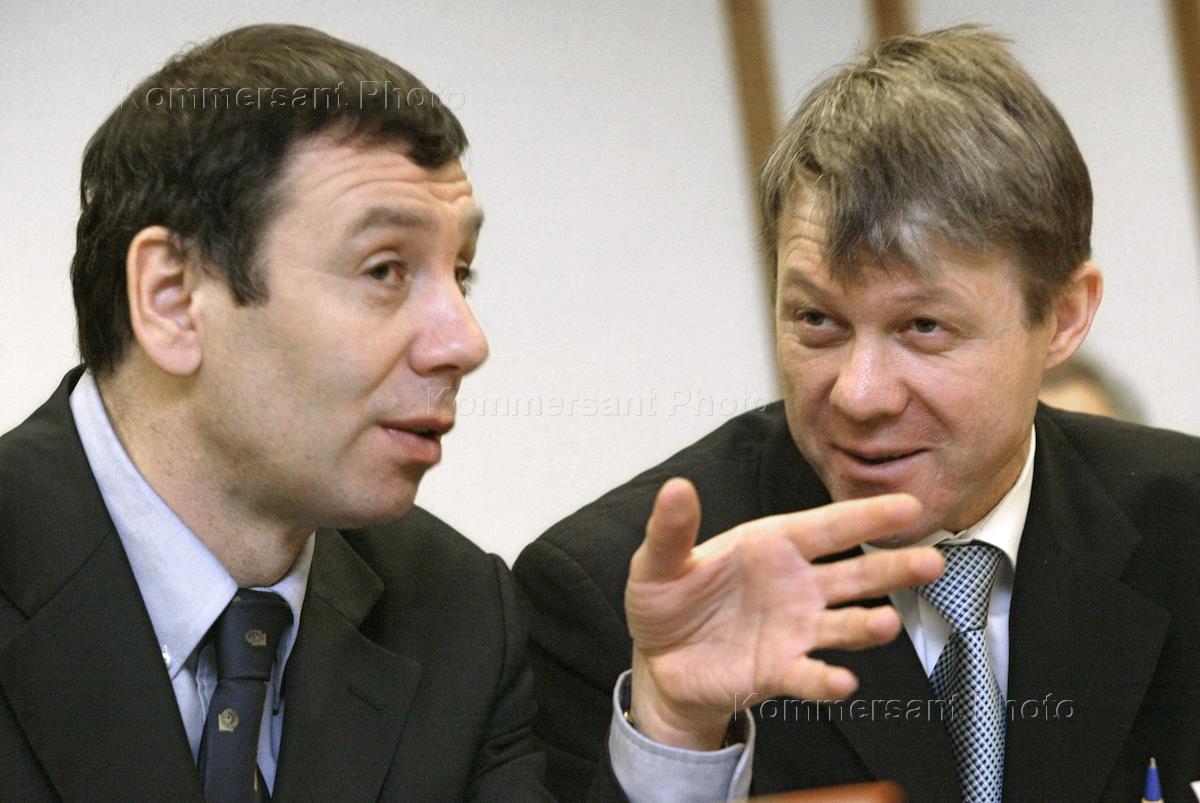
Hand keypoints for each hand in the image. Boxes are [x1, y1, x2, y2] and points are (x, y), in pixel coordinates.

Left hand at [625, 477, 942, 749]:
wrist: (659, 663)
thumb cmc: (666, 602)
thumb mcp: (657, 563)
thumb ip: (671, 530)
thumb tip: (676, 487)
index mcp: (772, 545)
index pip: (828, 526)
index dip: (867, 516)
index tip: (908, 505)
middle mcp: (795, 584)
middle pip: (854, 573)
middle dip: (892, 567)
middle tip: (932, 561)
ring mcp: (795, 628)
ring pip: (845, 623)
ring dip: (868, 624)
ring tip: (887, 623)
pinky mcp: (781, 670)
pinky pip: (810, 674)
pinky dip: (826, 679)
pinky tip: (841, 680)